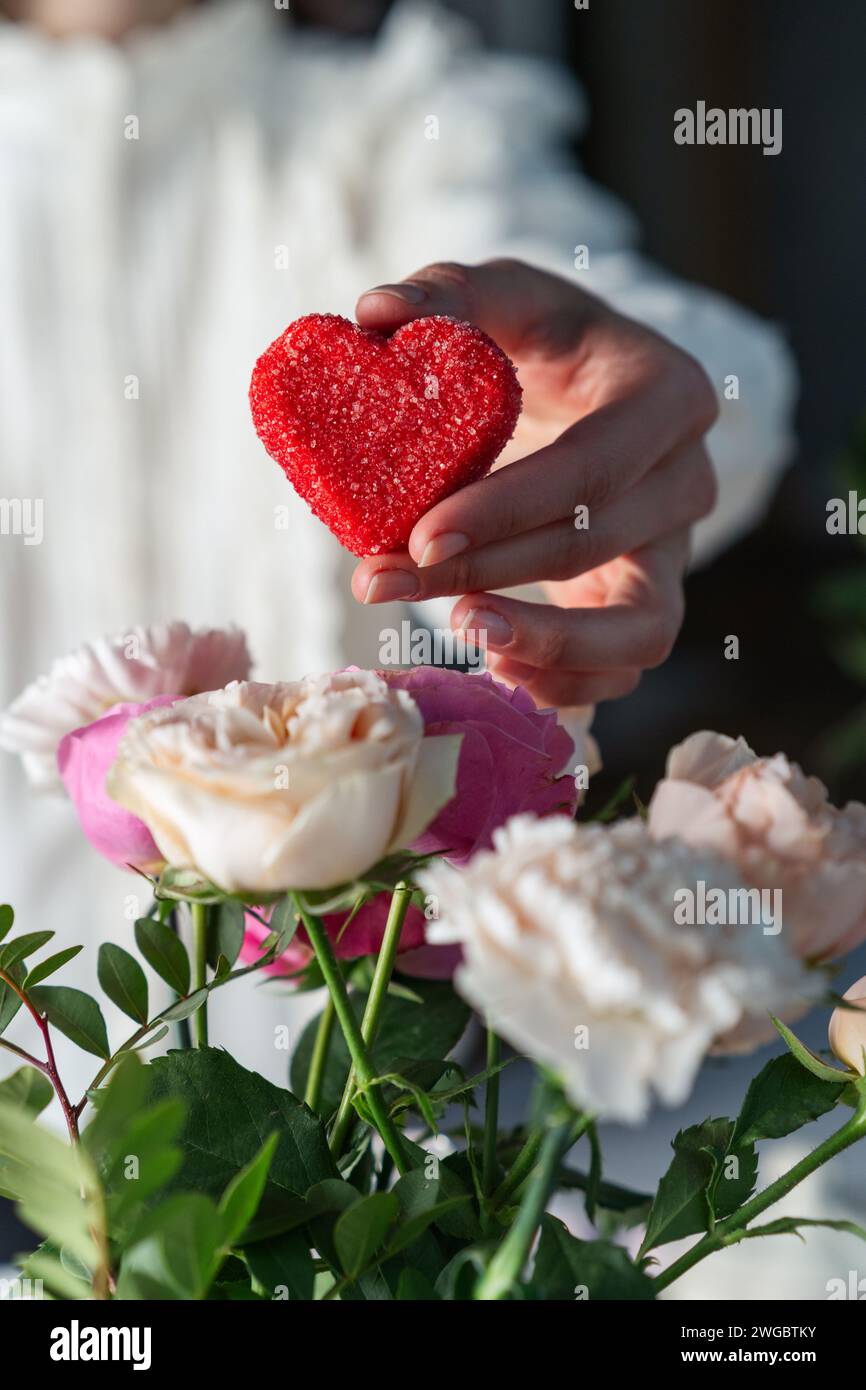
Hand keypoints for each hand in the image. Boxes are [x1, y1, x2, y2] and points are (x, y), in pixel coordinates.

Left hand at [352, 259, 718, 707]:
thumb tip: (375, 313)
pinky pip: (625, 667)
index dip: (508, 511)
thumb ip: (444, 294)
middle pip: (592, 544)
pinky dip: (565, 681)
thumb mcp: (505, 297)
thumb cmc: (545, 341)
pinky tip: (490, 661)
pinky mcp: (650, 600)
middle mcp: (688, 478)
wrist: (587, 391)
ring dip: (541, 647)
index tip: (420, 538)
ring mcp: (677, 549)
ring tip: (457, 634)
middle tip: (383, 580)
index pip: (593, 466)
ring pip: (637, 631)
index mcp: (668, 394)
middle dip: (485, 574)